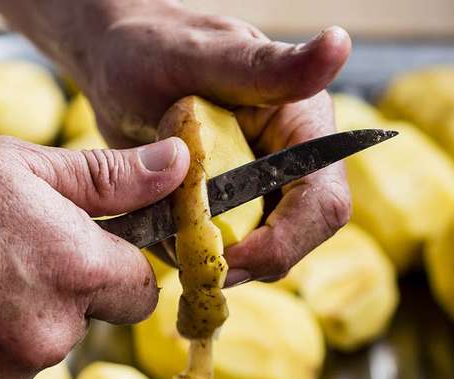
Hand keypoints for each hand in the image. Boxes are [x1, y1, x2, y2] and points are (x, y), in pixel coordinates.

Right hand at [0, 135, 187, 378]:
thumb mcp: (19, 165)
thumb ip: (109, 178)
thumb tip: (177, 170)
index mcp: (75, 271)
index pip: (141, 289)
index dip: (116, 268)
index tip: (86, 254)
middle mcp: (47, 335)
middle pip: (81, 323)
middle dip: (55, 296)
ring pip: (29, 354)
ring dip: (5, 326)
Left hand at [75, 3, 351, 283]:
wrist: (115, 66)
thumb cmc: (156, 47)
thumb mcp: (206, 56)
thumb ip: (269, 66)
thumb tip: (338, 44)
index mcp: (304, 126)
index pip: (322, 201)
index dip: (284, 240)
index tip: (232, 257)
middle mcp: (291, 165)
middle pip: (294, 239)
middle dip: (246, 258)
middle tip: (190, 261)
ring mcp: (258, 193)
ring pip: (256, 255)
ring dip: (212, 260)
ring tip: (162, 230)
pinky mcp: (226, 212)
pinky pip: (218, 254)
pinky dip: (188, 255)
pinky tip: (155, 228)